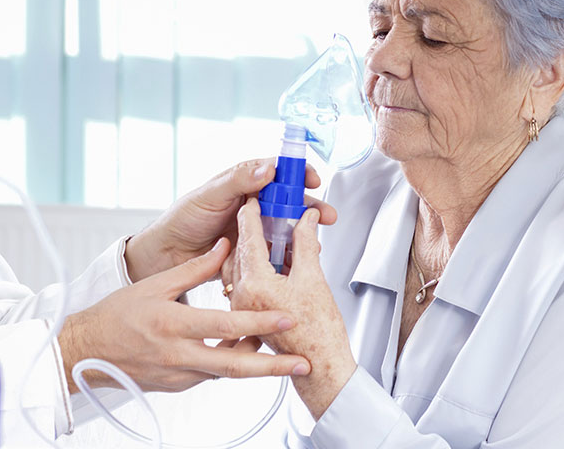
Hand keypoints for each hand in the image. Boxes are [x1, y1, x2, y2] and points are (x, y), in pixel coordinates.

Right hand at [60, 238, 310, 393]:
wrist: (86, 351)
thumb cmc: (116, 315)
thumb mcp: (155, 284)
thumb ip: (196, 267)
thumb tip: (226, 245)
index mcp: (173, 324)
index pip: (226, 326)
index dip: (259, 324)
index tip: (287, 320)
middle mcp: (178, 355)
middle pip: (235, 364)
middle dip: (273, 366)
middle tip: (301, 362)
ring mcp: (178, 375)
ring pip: (226, 372)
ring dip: (255, 365)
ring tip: (284, 358)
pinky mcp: (176, 385)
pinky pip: (211, 375)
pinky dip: (230, 365)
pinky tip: (246, 354)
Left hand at [124, 158, 336, 281]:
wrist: (167, 256)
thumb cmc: (183, 220)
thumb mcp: (210, 195)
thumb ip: (238, 181)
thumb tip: (267, 168)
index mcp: (244, 182)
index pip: (278, 172)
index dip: (298, 174)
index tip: (312, 179)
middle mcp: (253, 204)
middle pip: (289, 202)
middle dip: (311, 208)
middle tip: (327, 216)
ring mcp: (254, 228)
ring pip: (286, 228)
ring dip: (303, 234)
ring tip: (315, 243)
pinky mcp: (253, 251)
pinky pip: (275, 252)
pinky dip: (288, 255)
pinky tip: (297, 261)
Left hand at [222, 198, 356, 419]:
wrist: (321, 369)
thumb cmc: (318, 332)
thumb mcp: (313, 278)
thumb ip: (305, 242)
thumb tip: (306, 219)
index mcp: (255, 284)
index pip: (249, 235)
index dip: (255, 211)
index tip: (259, 195)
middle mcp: (242, 296)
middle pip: (244, 249)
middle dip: (258, 227)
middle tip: (270, 209)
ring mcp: (243, 307)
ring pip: (243, 265)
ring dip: (257, 247)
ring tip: (273, 233)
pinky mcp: (248, 315)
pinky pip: (246, 282)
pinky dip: (258, 267)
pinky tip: (273, 261)